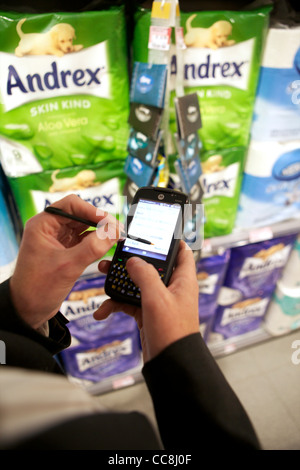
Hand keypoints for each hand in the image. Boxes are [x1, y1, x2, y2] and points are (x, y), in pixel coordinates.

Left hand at [10, 195, 121, 329]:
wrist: (28, 310)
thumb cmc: (37, 288)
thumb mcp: (67, 266)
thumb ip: (91, 248)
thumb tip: (113, 232)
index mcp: (43, 225)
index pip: (72, 205)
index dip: (92, 211)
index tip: (109, 222)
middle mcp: (50, 228)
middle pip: (80, 214)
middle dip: (100, 221)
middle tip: (117, 231)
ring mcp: (59, 240)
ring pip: (84, 227)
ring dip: (100, 231)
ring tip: (116, 238)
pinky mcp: (66, 251)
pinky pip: (85, 240)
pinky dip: (97, 242)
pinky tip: (107, 246)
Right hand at [94, 241, 199, 361]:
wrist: (170, 364)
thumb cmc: (172, 331)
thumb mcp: (157, 298)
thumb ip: (144, 275)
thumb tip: (134, 260)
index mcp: (183, 280)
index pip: (182, 253)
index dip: (172, 241)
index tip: (155, 232)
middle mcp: (172, 289)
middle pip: (152, 267)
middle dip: (132, 261)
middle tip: (116, 255)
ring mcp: (159, 302)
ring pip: (137, 284)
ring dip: (119, 283)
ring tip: (102, 277)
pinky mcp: (147, 314)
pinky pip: (129, 303)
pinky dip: (116, 305)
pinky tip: (103, 311)